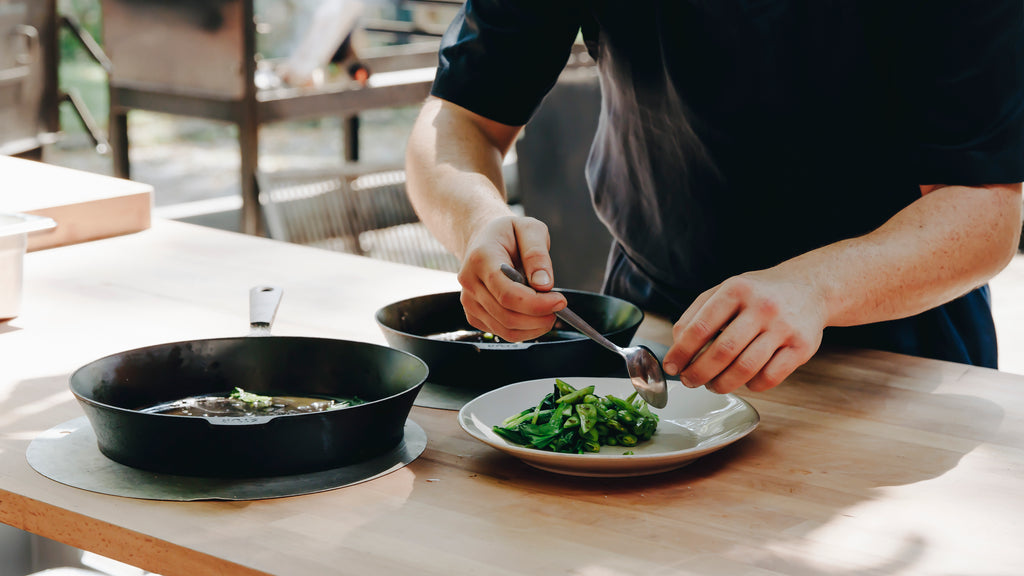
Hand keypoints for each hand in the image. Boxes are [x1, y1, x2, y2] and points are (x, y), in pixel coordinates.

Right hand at [457, 215, 566, 341]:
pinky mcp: (473, 314)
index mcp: (481, 258)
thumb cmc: (508, 233)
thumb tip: (543, 284)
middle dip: (539, 318)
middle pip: (507, 315)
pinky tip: (533, 316)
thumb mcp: (529, 228)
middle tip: (558, 307)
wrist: (484, 238)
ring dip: (534, 327)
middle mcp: (470, 281)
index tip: (560, 301)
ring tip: (549, 312)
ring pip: (504, 329)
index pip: (508, 293)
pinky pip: (501, 332)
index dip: (537, 304)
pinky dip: (523, 330)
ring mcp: (469, 300)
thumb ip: (537, 253)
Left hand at [661, 268, 827, 392]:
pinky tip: (744, 380)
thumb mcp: (727, 290)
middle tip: (689, 381)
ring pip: (745, 369)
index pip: (700, 327)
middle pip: (722, 352)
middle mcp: (762, 307)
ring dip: (722, 384)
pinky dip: (751, 385)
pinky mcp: (802, 347)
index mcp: (736, 290)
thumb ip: (698, 313)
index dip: (681, 352)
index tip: (671, 367)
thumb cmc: (759, 294)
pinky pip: (769, 378)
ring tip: (713, 385)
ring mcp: (784, 327)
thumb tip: (677, 345)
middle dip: (698, 373)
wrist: (811, 287)